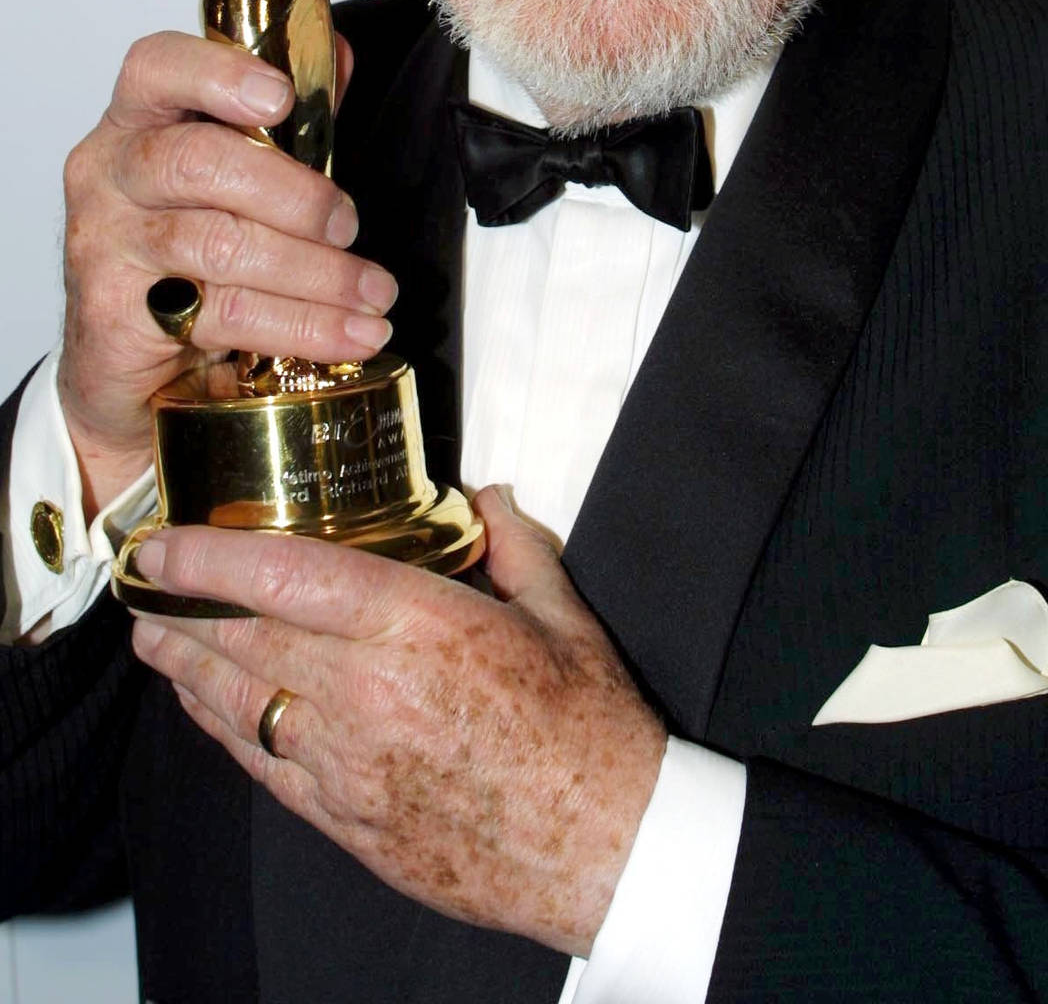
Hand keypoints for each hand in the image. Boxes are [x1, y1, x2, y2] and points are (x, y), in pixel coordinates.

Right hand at [60, 32, 395, 515]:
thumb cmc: (185, 255)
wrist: (125, 366)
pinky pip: (221, 315)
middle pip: (197, 161)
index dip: (220, 73)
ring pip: (218, 245)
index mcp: (139, 121)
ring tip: (372, 292)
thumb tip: (337, 55)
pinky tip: (350, 333)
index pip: (157, 68)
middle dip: (296, 195)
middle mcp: (110, 174)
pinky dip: (303, 326)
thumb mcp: (240, 177)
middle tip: (349, 225)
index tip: (282, 97)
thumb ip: (289, 120)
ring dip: (315, 273)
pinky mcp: (114, 318)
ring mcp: (105, 247)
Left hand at [128, 489, 666, 954]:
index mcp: (421, 628)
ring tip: (152, 633)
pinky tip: (204, 704)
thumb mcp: (562, 616)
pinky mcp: (346, 819)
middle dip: (181, 606)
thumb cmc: (588, 730)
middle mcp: (369, 694)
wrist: (604, 850)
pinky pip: (263, 766)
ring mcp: (349, 765)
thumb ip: (515, 545)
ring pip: (239, 705)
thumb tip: (488, 496)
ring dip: (184, 666)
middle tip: (144, 576)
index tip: (166, 540)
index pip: (288, 578)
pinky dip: (222, 728)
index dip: (212, 557)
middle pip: (244, 640)